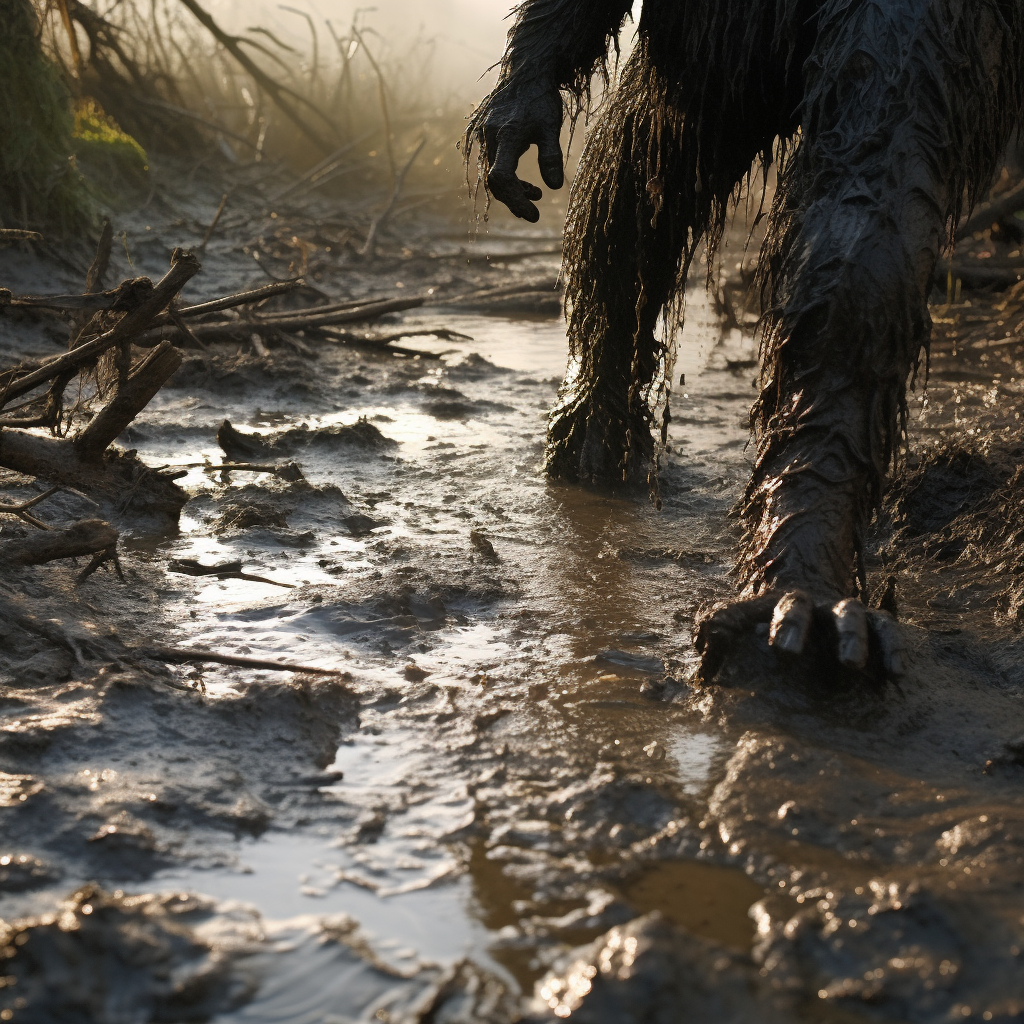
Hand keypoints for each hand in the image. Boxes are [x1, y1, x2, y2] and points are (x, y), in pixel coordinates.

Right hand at [477, 78, 564, 221]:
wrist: (524, 72)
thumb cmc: (540, 98)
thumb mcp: (551, 126)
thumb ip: (551, 156)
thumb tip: (555, 187)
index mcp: (506, 135)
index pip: (502, 178)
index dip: (516, 200)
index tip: (534, 215)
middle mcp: (489, 137)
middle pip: (496, 181)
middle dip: (515, 200)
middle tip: (534, 212)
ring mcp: (483, 137)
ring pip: (493, 175)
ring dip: (513, 190)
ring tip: (536, 195)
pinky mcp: (484, 138)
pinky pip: (493, 165)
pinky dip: (509, 178)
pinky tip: (528, 185)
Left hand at [694, 590, 905, 684]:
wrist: (813, 588)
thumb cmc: (770, 618)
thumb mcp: (742, 618)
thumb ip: (720, 627)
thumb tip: (702, 643)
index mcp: (777, 603)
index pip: (764, 609)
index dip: (756, 624)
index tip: (757, 645)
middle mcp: (813, 603)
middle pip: (802, 607)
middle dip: (795, 628)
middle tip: (787, 652)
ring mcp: (843, 611)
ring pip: (851, 615)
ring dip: (851, 638)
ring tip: (851, 665)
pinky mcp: (873, 624)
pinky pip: (887, 630)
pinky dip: (893, 648)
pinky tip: (896, 675)